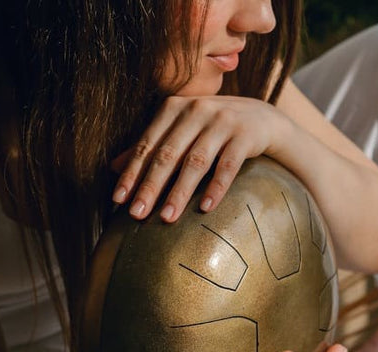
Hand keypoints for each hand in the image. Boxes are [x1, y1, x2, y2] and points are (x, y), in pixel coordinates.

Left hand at [110, 95, 288, 222]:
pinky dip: (216, 187)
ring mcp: (223, 121)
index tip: (118, 201)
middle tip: (136, 214)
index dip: (132, 173)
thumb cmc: (214, 129)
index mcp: (174, 108)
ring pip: (196, 161)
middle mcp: (197, 110)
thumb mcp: (182, 131)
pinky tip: (206, 209)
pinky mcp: (246, 135)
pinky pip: (228, 165)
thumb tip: (113, 167)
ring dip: (179, 192)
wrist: (263, 120)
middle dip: (150, 186)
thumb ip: (152, 146)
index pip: (147, 145)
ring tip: (167, 218)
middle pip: (168, 154)